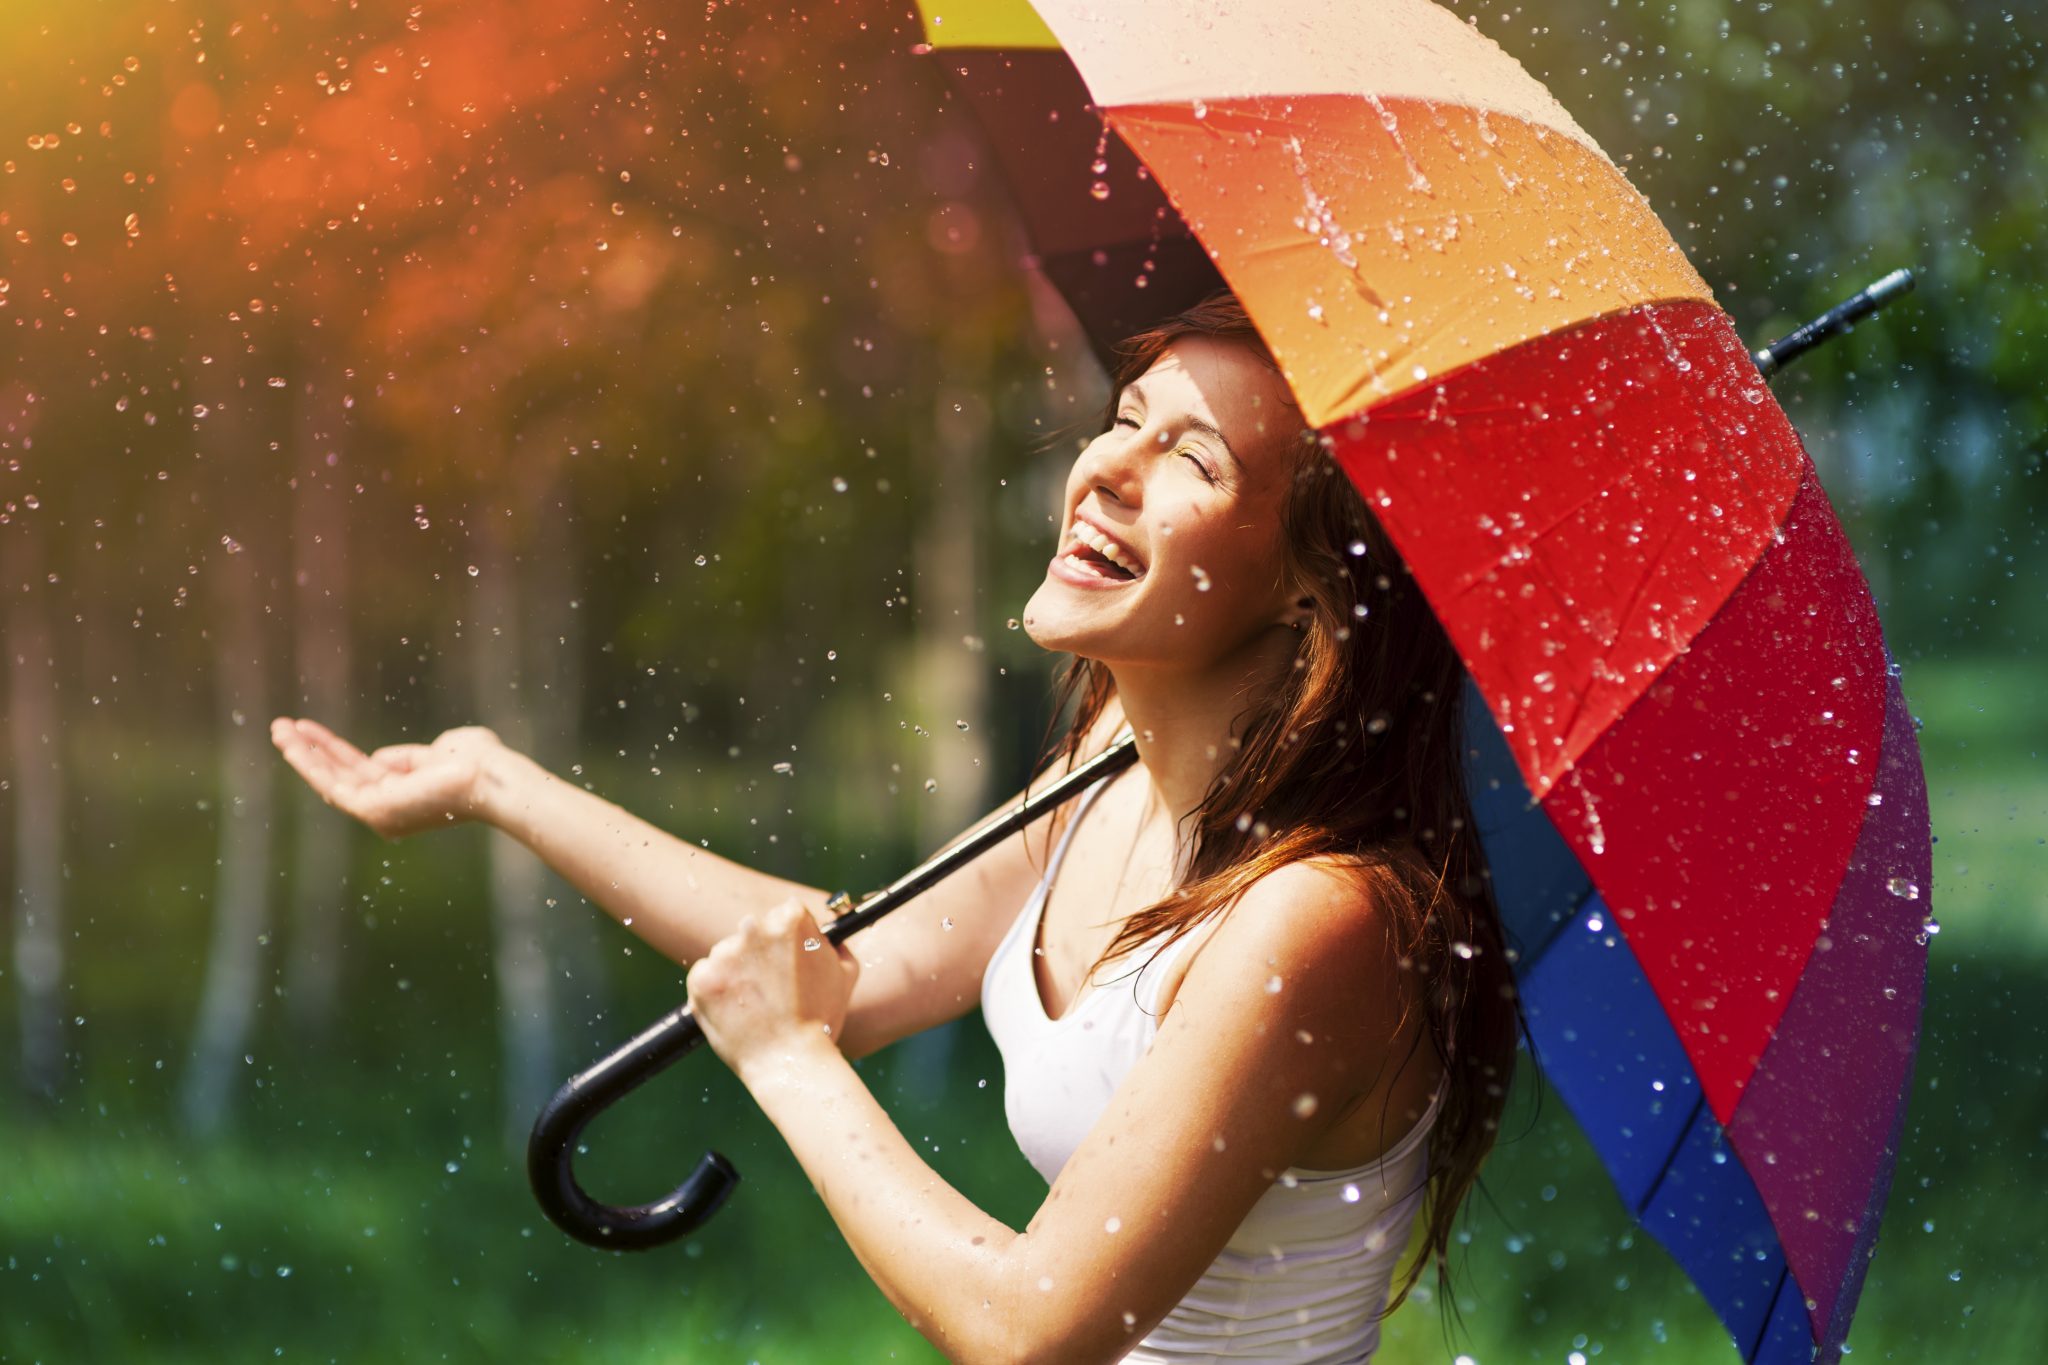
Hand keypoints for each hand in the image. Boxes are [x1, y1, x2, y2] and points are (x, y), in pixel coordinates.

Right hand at [270, 717, 503, 839]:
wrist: (492, 778)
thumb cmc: (479, 764)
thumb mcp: (439, 753)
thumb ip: (408, 757)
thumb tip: (376, 759)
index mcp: (405, 796)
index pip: (362, 773)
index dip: (335, 752)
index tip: (312, 731)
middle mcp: (389, 810)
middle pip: (340, 777)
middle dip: (311, 752)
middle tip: (283, 728)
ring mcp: (380, 814)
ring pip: (330, 781)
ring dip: (302, 754)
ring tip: (277, 729)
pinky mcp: (373, 811)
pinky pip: (332, 785)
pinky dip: (309, 763)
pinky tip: (291, 742)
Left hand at [687, 900, 859, 1078]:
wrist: (790, 1062)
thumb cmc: (821, 1021)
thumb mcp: (845, 975)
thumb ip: (835, 945)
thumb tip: (826, 934)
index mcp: (790, 920)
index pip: (782, 915)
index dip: (788, 942)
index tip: (788, 963)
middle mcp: (755, 928)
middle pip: (752, 932)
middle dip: (759, 955)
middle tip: (772, 989)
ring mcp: (725, 953)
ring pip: (727, 955)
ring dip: (736, 973)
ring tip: (755, 1005)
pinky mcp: (702, 979)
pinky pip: (705, 976)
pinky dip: (715, 992)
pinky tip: (735, 1011)